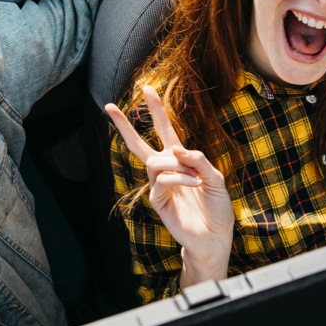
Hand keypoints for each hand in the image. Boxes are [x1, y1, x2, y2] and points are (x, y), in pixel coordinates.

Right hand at [106, 86, 234, 287]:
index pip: (165, 130)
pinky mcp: (157, 201)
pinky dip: (179, 179)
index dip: (157, 110)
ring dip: (177, 166)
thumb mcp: (216, 179)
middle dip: (124, 124)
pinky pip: (162, 180)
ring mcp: (159, 185)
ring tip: (196, 179)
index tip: (147, 89)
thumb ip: (199, 161)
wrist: (215, 237)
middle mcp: (166, 170)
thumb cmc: (217, 208)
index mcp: (180, 160)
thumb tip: (178, 149)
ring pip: (154, 161)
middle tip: (108, 106)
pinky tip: (193, 185)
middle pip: (139, 143)